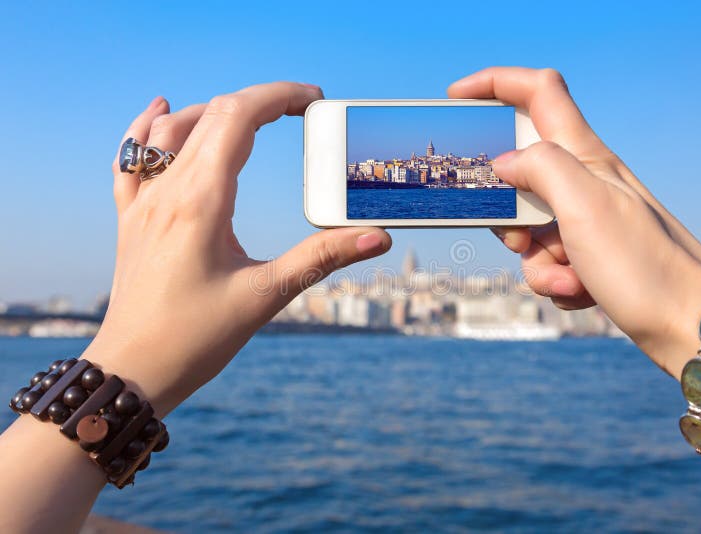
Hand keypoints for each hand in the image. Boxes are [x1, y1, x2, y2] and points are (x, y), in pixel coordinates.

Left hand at [87, 83, 391, 415]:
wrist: (132, 371)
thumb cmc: (196, 339)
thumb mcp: (267, 296)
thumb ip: (323, 258)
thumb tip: (377, 237)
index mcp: (201, 201)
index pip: (239, 117)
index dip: (279, 97)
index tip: (314, 100)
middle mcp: (166, 191)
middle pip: (211, 115)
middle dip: (259, 102)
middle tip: (299, 110)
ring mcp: (142, 204)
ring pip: (170, 130)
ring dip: (213, 111)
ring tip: (251, 115)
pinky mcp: (131, 220)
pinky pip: (130, 158)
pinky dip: (149, 129)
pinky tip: (161, 113)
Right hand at [449, 67, 700, 375]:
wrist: (691, 326)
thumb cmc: (645, 265)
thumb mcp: (584, 203)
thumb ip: (539, 167)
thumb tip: (504, 164)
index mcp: (584, 156)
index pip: (538, 91)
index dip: (495, 84)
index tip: (457, 99)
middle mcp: (585, 182)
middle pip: (519, 174)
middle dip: (506, 212)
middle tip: (523, 238)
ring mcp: (586, 221)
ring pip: (529, 229)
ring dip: (537, 262)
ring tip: (572, 278)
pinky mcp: (590, 257)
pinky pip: (547, 264)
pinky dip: (556, 282)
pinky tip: (584, 292)